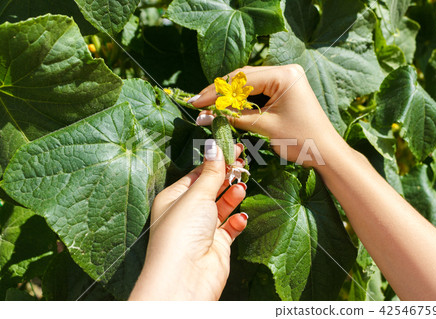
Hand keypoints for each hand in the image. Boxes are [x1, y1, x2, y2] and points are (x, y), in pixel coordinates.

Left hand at [129, 140, 247, 300]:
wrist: (186, 275)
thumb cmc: (181, 232)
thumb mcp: (196, 194)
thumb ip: (211, 172)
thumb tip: (214, 146)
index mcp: (174, 198)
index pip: (197, 174)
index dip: (215, 161)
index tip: (233, 149)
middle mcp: (186, 213)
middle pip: (211, 189)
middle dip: (226, 177)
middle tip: (242, 165)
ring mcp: (202, 229)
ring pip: (222, 207)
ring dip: (232, 197)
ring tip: (240, 188)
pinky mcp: (216, 245)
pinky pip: (230, 228)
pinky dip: (237, 221)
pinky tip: (240, 217)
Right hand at [191, 65, 347, 166]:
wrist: (326, 152)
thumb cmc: (301, 140)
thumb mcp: (265, 127)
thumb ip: (235, 117)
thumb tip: (205, 115)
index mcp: (283, 75)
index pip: (241, 80)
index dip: (216, 92)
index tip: (196, 102)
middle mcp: (285, 70)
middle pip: (243, 78)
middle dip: (220, 92)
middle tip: (198, 103)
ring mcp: (286, 78)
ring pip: (248, 83)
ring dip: (229, 95)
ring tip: (208, 105)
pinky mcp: (285, 88)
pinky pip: (258, 90)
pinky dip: (242, 99)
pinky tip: (227, 105)